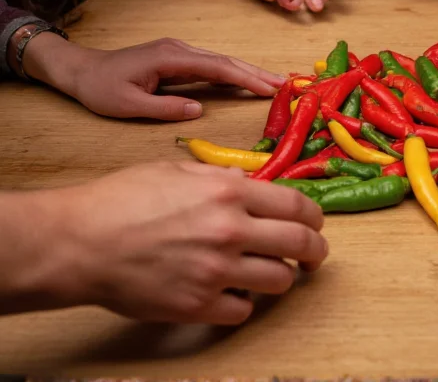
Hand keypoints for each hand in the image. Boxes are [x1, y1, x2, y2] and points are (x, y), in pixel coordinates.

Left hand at [23, 34, 283, 120]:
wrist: (81, 70)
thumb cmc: (101, 89)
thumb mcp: (129, 104)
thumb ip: (165, 108)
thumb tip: (200, 109)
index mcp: (170, 58)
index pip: (217, 67)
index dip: (245, 77)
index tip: (269, 88)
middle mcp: (179, 50)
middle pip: (225, 60)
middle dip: (257, 72)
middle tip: (285, 84)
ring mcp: (179, 52)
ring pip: (221, 61)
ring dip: (248, 71)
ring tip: (275, 83)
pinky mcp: (178, 58)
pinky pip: (212, 65)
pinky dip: (233, 72)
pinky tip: (247, 80)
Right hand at [49, 161, 327, 323]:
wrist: (79, 242)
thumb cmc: (121, 199)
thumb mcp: (176, 170)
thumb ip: (221, 177)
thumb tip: (250, 183)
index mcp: (229, 192)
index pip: (298, 207)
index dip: (315, 218)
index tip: (315, 225)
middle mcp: (231, 230)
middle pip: (301, 244)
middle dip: (315, 251)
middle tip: (312, 256)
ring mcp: (216, 271)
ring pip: (280, 281)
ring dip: (280, 277)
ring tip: (268, 273)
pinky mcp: (198, 305)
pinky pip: (243, 310)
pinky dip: (242, 303)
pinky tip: (230, 293)